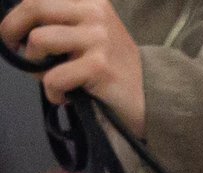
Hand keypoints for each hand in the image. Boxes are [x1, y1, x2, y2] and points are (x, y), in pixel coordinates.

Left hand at [1, 0, 144, 133]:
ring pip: (39, 40)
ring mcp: (98, 38)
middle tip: (15, 50)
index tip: (13, 34)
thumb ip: (62, 23)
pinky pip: (54, 76)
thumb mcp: (90, 33)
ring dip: (35, 64)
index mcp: (90, 0)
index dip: (17, 15)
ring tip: (49, 78)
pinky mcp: (99, 67)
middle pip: (33, 7)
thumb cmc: (114, 67)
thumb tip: (20, 31)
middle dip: (12, 30)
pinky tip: (63, 97)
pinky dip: (52, 91)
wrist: (153, 97)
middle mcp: (94, 12)